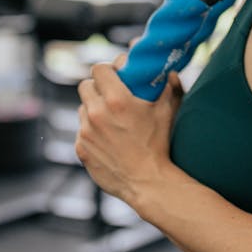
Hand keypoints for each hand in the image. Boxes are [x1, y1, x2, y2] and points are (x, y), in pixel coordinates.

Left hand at [75, 59, 184, 204]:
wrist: (147, 182)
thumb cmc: (159, 145)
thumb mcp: (168, 112)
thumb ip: (170, 87)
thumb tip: (170, 72)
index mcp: (116, 100)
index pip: (98, 69)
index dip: (107, 70)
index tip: (115, 76)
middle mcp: (96, 113)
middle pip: (86, 86)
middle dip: (98, 87)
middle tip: (111, 95)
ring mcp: (86, 132)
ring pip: (82, 109)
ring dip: (93, 109)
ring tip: (111, 120)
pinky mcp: (81, 149)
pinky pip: (82, 131)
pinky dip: (91, 131)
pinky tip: (108, 139)